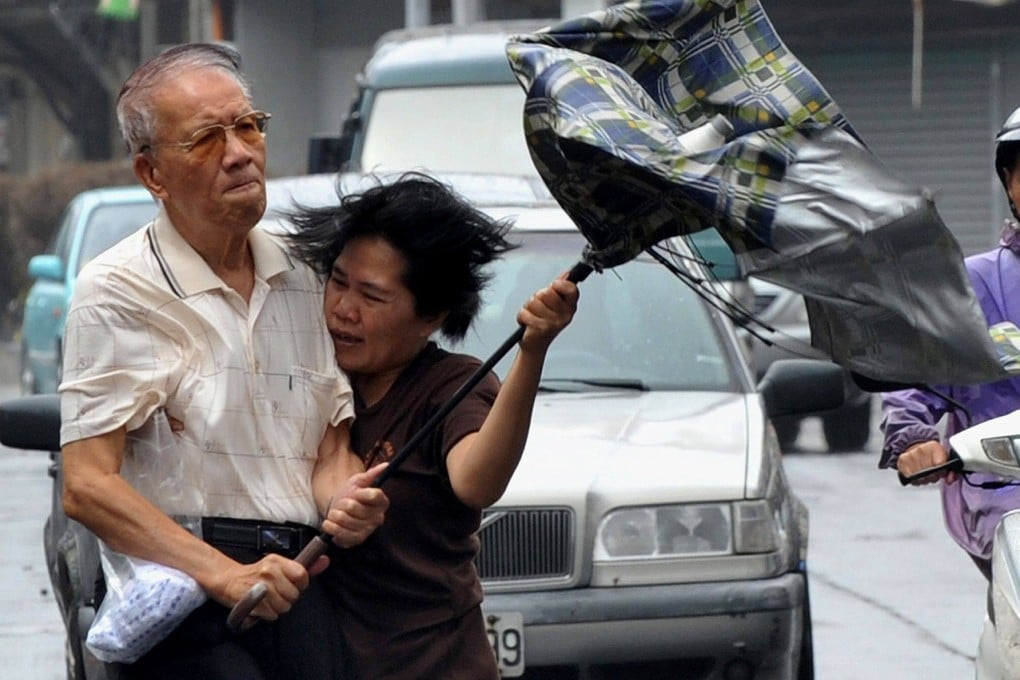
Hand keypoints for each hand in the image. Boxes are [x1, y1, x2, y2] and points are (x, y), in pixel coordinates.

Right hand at [211, 552, 327, 621]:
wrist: (227, 579)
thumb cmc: (256, 574)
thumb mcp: (279, 566)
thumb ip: (304, 567)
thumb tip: (326, 560)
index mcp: (277, 561)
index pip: (302, 575)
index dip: (300, 585)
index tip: (291, 585)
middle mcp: (269, 571)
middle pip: (294, 595)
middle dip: (287, 598)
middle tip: (275, 594)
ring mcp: (260, 586)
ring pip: (284, 607)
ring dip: (277, 608)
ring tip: (267, 600)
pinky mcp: (252, 601)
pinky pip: (272, 615)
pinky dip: (267, 614)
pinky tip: (260, 606)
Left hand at [322, 462, 388, 547]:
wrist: (340, 511)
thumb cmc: (351, 496)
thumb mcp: (359, 482)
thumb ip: (372, 474)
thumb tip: (385, 465)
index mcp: (382, 502)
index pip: (374, 495)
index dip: (361, 493)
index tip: (355, 492)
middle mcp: (378, 518)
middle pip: (354, 507)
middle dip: (342, 503)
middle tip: (341, 503)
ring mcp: (367, 530)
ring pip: (344, 519)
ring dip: (334, 514)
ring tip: (335, 513)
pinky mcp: (356, 540)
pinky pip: (340, 533)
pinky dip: (330, 526)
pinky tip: (330, 523)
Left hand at [516, 276, 578, 352]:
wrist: (536, 344)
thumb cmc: (543, 322)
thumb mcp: (555, 304)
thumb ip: (560, 288)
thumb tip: (566, 274)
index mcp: (570, 307)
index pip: (571, 288)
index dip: (561, 284)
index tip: (555, 285)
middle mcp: (564, 315)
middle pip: (547, 292)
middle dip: (538, 297)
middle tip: (540, 307)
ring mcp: (554, 322)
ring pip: (534, 301)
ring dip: (529, 307)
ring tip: (534, 315)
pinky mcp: (541, 328)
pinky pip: (525, 312)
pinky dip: (522, 316)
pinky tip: (528, 322)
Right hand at [896, 440, 956, 484]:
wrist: (914, 446)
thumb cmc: (931, 455)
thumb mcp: (944, 459)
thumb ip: (951, 471)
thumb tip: (950, 480)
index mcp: (934, 447)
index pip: (940, 464)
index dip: (941, 472)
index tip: (941, 472)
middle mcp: (921, 449)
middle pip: (929, 472)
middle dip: (932, 477)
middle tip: (933, 474)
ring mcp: (910, 455)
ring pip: (919, 476)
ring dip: (923, 479)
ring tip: (924, 474)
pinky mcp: (901, 461)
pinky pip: (909, 476)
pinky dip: (914, 479)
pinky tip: (917, 475)